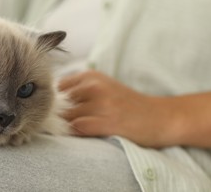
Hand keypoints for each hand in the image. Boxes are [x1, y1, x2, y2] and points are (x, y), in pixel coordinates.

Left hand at [58, 70, 176, 147]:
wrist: (161, 116)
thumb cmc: (127, 104)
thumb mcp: (102, 87)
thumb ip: (78, 91)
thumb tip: (49, 103)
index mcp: (90, 76)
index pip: (57, 87)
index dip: (52, 102)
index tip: (55, 112)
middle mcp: (94, 86)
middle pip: (59, 103)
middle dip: (57, 115)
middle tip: (62, 125)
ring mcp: (101, 103)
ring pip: (67, 116)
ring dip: (66, 126)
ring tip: (75, 131)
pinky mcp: (108, 121)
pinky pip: (78, 128)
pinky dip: (76, 133)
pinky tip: (85, 135)